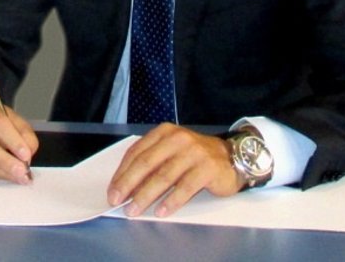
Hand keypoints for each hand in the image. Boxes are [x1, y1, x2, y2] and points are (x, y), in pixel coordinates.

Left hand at [107, 123, 241, 215]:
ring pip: (164, 176)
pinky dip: (171, 201)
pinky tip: (161, 211)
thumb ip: (152, 163)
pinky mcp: (207, 168)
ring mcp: (194, 152)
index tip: (112, 191)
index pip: (137, 152)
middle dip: (128, 184)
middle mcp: (178, 139)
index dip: (122, 172)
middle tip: (117, 201)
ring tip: (135, 210)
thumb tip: (126, 187)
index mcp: (164, 132)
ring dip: (146, 195)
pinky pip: (185, 187)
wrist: (232, 157)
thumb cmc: (195, 157)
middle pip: (147, 163)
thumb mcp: (171, 152)